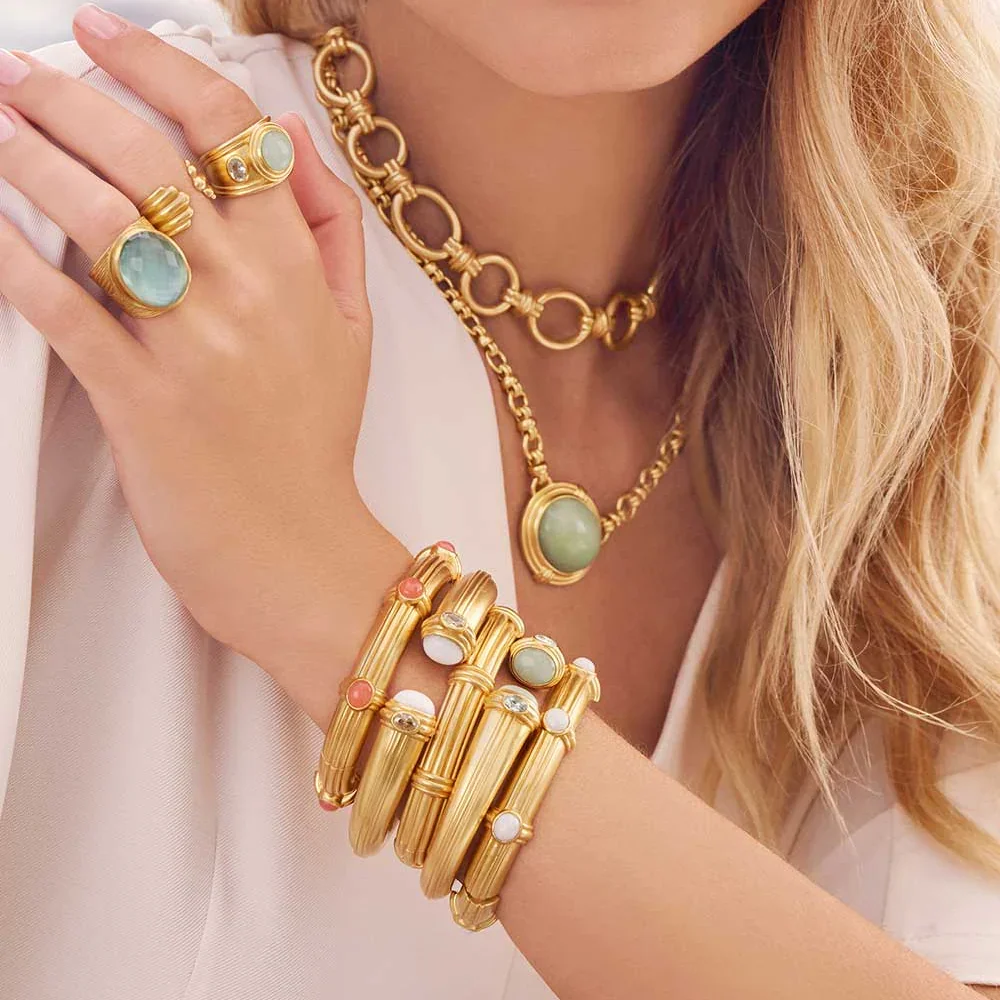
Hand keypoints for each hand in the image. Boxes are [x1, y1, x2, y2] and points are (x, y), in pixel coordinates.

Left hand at [0, 10, 374, 669]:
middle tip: (24, 78)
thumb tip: (292, 142)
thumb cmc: (311, 442)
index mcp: (298, 268)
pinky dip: (10, 252)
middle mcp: (247, 292)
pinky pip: (59, 304)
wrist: (293, 546)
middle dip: (70, 96)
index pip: (232, 131)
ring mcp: (191, 343)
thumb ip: (331, 229)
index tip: (112, 36)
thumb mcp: (351, 330)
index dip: (163, 66)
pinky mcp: (137, 396)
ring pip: (97, 216)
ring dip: (27, 155)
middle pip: (149, 157)